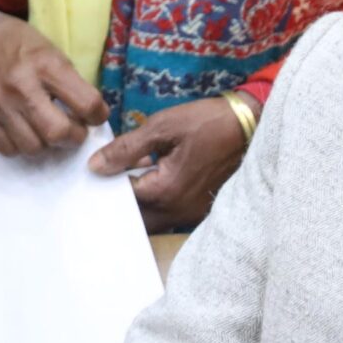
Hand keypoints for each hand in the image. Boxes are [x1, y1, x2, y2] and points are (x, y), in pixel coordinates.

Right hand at [0, 4, 105, 156]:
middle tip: (74, 131)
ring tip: (47, 130)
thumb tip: (89, 116)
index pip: (86, 103)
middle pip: (58, 133)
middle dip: (74, 137)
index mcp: (44, 63)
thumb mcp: (49, 50)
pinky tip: (24, 130)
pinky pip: (8, 149)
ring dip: (47, 144)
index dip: (98, 115)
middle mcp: (19, 85)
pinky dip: (21, 145)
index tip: (95, 116)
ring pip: (33, 148)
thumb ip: (69, 82)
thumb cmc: (16, 43)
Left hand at [91, 96, 247, 231]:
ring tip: (122, 177)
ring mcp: (191, 213)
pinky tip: (147, 178)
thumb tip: (94, 166)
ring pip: (152, 220)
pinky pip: (168, 214)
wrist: (249, 125)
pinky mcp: (199, 209)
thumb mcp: (162, 126)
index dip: (104, 186)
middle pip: (135, 218)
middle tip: (103, 181)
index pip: (122, 200)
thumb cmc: (206, 122)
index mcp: (166, 191)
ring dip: (137, 204)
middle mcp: (178, 211)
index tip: (92, 174)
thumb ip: (126, 149)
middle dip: (118, 203)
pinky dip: (154, 202)